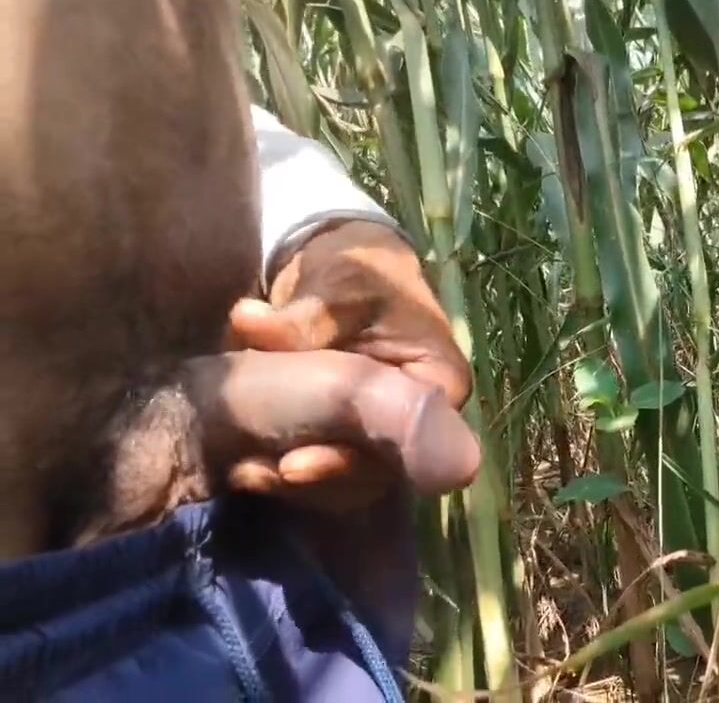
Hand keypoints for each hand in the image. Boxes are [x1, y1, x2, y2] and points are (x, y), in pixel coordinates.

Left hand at [223, 220, 475, 510]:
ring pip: (349, 481)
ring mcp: (384, 433)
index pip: (407, 440)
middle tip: (256, 472)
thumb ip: (302, 316)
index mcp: (438, 383)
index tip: (292, 464)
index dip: (353, 459)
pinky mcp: (350, 437)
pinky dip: (286, 472)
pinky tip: (243, 466)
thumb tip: (249, 323)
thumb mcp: (338, 285)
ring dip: (297, 485)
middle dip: (317, 478)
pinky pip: (326, 470)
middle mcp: (419, 420)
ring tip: (243, 472)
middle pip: (377, 471)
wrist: (340, 269)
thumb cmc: (358, 270)